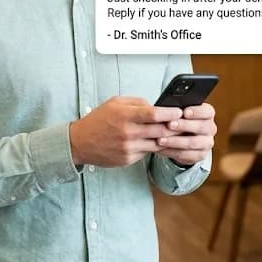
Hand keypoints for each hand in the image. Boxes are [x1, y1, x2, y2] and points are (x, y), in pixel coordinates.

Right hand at [69, 96, 183, 167]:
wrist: (79, 142)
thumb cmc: (97, 120)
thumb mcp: (114, 103)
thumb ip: (136, 102)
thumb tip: (155, 106)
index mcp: (124, 116)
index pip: (154, 114)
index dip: (170, 113)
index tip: (179, 111)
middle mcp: (128, 132)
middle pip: (161, 130)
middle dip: (174, 127)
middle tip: (182, 123)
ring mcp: (129, 148)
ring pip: (158, 144)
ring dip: (167, 139)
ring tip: (173, 134)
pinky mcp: (128, 159)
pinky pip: (148, 152)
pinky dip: (154, 147)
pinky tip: (155, 142)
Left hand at [156, 102, 216, 165]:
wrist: (179, 137)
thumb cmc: (177, 119)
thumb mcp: (177, 112)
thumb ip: (174, 110)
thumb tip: (164, 109)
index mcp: (207, 114)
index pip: (207, 112)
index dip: (197, 112)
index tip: (184, 112)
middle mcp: (210, 128)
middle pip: (201, 127)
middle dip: (184, 126)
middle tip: (169, 125)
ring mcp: (206, 143)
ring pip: (193, 143)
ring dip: (175, 141)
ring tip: (160, 140)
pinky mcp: (200, 155)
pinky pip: (187, 155)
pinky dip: (172, 152)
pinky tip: (161, 149)